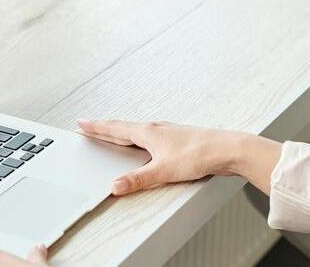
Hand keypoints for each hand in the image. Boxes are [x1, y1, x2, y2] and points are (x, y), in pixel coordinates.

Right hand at [76, 119, 280, 195]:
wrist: (227, 149)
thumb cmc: (199, 154)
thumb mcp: (164, 170)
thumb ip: (138, 179)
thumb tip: (116, 186)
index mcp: (148, 132)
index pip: (115, 129)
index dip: (96, 127)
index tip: (81, 123)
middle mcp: (156, 129)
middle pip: (123, 128)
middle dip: (105, 128)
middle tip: (89, 126)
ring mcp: (167, 133)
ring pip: (137, 131)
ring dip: (121, 132)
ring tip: (112, 134)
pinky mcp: (177, 140)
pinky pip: (150, 137)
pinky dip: (138, 139)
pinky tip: (144, 145)